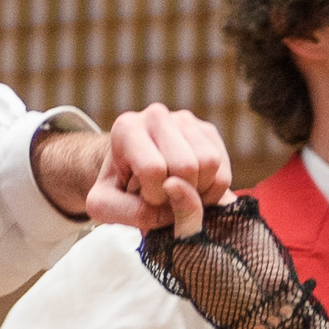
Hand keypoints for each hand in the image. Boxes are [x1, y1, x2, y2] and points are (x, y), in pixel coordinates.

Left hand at [62, 103, 236, 227]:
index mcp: (126, 128)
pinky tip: (194, 191)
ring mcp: (184, 120)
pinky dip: (213, 190)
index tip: (145, 197)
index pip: (154, 168)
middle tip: (166, 199)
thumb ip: (128, 212)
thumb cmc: (117, 188)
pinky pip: (223, 168)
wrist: (130, 171)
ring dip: (199, 192)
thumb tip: (173, 199)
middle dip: (180, 195)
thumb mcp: (104, 206)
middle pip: (187, 165)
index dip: (154, 196)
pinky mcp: (207, 131)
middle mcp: (156, 115)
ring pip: (210, 163)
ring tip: (179, 195)